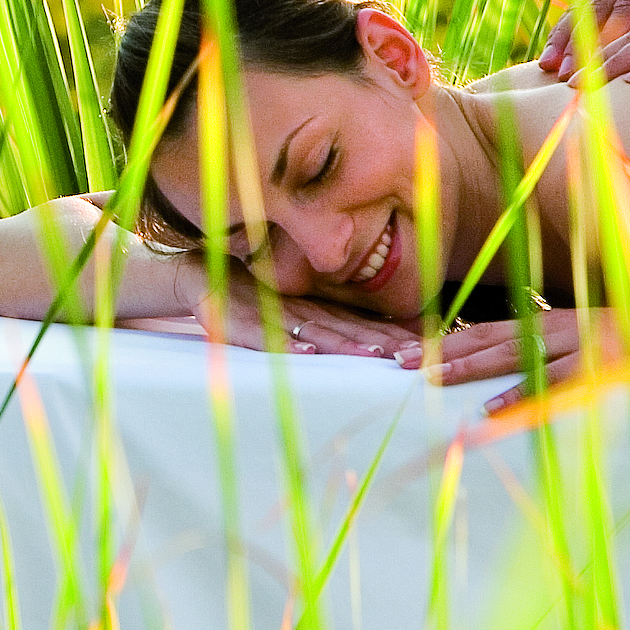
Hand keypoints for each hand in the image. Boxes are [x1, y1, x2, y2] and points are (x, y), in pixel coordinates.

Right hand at [195, 270, 415, 359]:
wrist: (200, 275)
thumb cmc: (250, 297)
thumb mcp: (291, 309)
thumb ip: (328, 323)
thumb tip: (378, 340)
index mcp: (317, 311)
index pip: (362, 325)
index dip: (394, 334)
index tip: (429, 345)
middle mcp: (300, 312)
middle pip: (347, 329)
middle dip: (381, 341)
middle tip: (413, 354)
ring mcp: (270, 317)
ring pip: (313, 331)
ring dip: (344, 344)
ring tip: (371, 354)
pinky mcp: (238, 323)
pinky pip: (264, 336)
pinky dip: (286, 344)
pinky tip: (306, 352)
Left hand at [409, 305, 629, 396]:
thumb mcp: (593, 345)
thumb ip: (554, 356)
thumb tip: (511, 378)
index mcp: (556, 323)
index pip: (490, 329)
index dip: (448, 340)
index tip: (406, 350)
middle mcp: (563, 329)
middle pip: (490, 338)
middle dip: (443, 351)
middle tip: (397, 362)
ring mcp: (583, 348)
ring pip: (515, 356)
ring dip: (469, 368)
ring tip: (429, 379)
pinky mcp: (603, 371)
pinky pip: (555, 387)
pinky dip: (521, 397)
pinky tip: (490, 410)